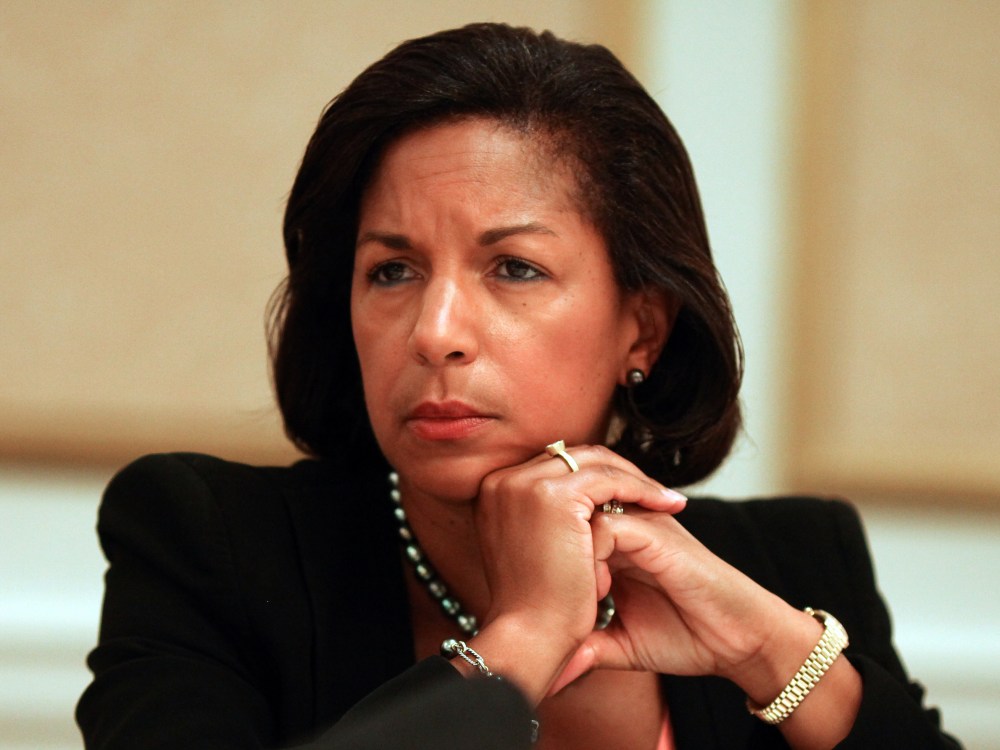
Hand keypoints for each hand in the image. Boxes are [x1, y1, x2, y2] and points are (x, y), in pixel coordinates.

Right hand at [467, 445, 685, 701]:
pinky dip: (641, 488)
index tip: (628, 494)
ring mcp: (523, 484)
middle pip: (572, 457)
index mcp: (494, 491)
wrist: (528, 637)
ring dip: (634, 478)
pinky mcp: (552, 495)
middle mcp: (502, 480)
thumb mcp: (531, 552)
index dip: (595, 477)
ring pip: (593, 462)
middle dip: (617, 472)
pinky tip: (665, 506)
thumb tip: (576, 510)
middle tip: (655, 493)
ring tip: (667, 501)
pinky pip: (609, 478)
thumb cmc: (533, 609)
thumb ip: (542, 523)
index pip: (555, 466)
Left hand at [550, 507, 815, 696]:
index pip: (559, 522)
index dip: (542, 553)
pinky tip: (599, 590)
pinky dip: (593, 556)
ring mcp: (640, 526)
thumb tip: (547, 669)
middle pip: (564, 509)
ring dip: (569, 553)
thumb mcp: (619, 643)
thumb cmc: (685, 635)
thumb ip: (585, 645)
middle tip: (548, 589)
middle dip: (549, 548)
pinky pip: (608, 526)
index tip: (541, 597)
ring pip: (580, 512)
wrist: (737, 639)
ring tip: (579, 595)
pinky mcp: (657, 534)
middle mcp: (623, 525)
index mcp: (611, 542)